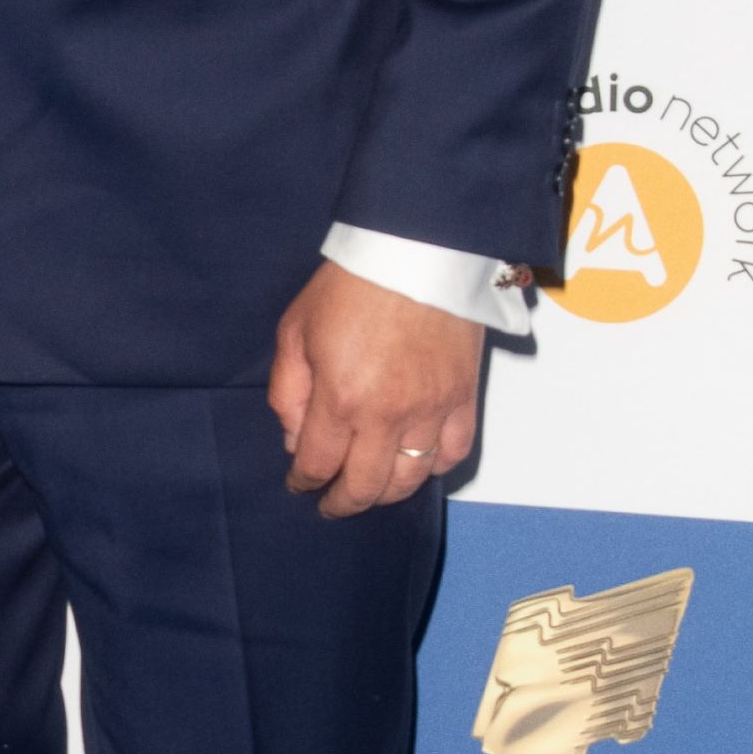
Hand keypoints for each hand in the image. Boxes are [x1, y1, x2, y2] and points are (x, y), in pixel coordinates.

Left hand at [268, 261, 481, 519]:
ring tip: (370, 489)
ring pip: (410, 480)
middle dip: (342, 503)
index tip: (299, 484)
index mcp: (340, 399)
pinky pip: (453, 453)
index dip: (304, 482)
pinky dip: (433, 468)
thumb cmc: (351, 285)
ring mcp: (431, 410)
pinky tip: (416, 465)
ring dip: (385, 493)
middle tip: (331, 503)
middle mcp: (388, 415)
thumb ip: (288, 392)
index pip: (317, 465)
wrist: (418, 250)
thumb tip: (294, 439)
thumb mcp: (295, 330)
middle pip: (364, 487)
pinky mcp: (464, 397)